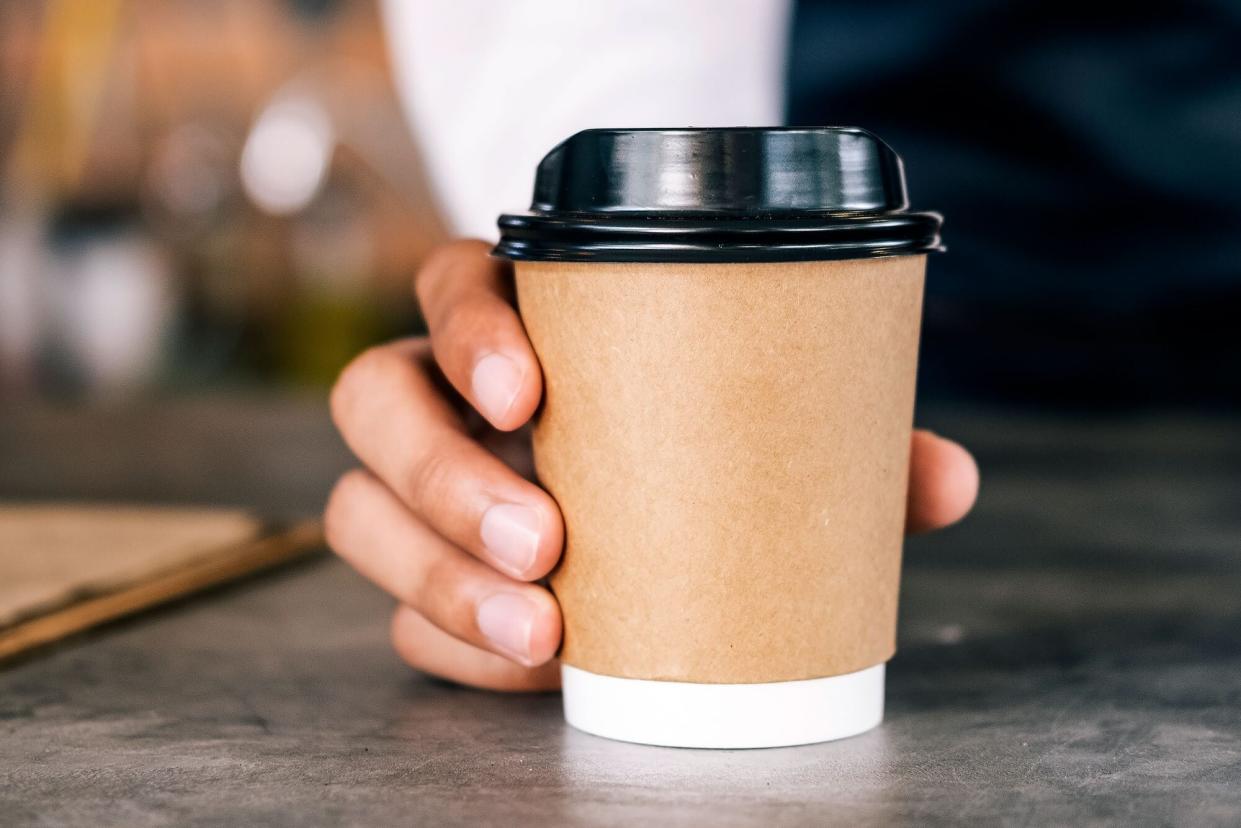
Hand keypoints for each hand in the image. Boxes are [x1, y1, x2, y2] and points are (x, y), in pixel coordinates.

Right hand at [325, 240, 979, 691]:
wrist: (641, 493)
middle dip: (446, 476)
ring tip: (538, 634)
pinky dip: (454, 645)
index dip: (468, 329)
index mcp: (519, 322)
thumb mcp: (760, 424)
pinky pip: (397, 613)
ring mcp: (422, 487)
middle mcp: (446, 395)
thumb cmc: (690, 429)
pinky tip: (526, 669)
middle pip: (376, 401)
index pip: (450, 284)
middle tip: (547, 542)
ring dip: (436, 577)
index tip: (526, 391)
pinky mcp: (422, 574)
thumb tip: (947, 480)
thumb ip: (842, 443)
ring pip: (360, 513)